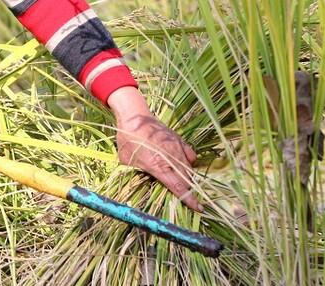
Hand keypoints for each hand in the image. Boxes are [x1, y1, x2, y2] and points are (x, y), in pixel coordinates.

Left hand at [107, 87, 202, 212]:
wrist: (135, 116)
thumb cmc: (127, 139)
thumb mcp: (126, 161)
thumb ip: (136, 174)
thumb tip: (140, 183)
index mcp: (158, 166)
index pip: (178, 187)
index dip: (189, 199)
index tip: (198, 208)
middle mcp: (171, 158)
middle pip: (187, 180)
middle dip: (190, 191)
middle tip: (188, 197)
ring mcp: (177, 148)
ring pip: (190, 168)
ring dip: (189, 177)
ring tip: (183, 182)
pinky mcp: (179, 140)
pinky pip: (191, 155)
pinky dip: (189, 162)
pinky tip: (183, 164)